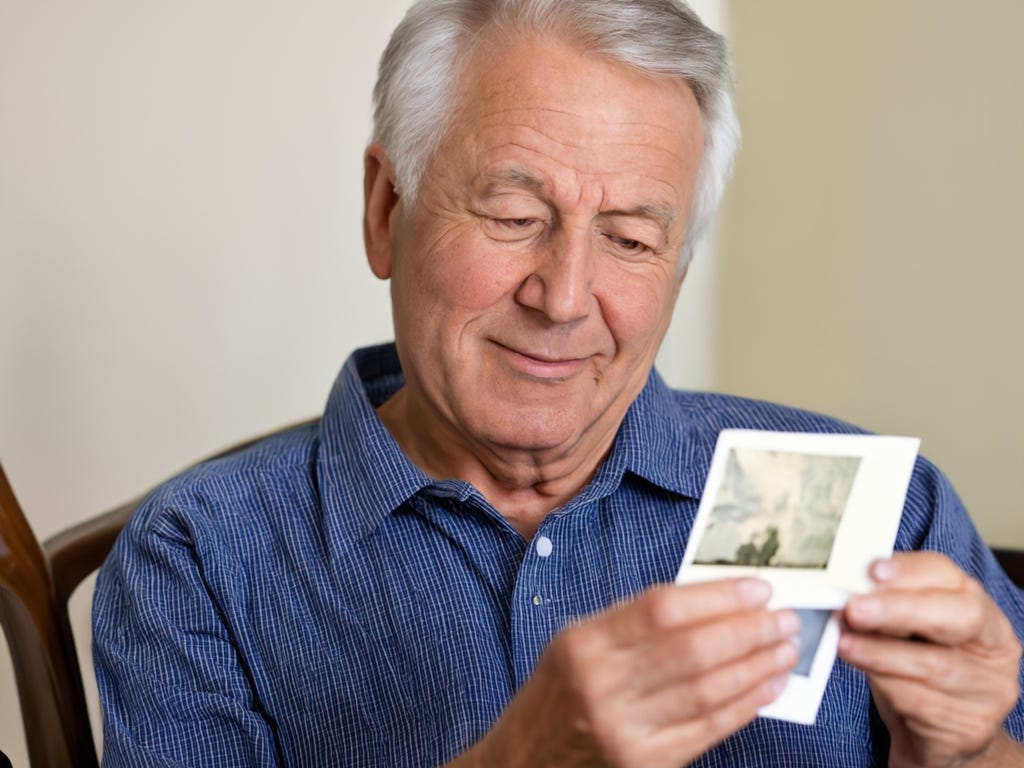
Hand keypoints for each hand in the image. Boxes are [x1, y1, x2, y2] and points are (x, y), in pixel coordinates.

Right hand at [454, 579, 799, 767]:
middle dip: (749, 631)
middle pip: (692, 650)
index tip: (758, 587)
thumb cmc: (558, 692)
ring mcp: (622, 730)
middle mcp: (600, 685)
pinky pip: (708, 729)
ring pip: (708, 691)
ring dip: (756, 667)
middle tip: (785, 617)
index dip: (717, 596)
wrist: (525, 763)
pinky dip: (745, 705)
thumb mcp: (578, 642)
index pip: (661, 609)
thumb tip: (712, 599)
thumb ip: (633, 621)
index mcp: (583, 643)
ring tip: (785, 648)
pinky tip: (768, 686)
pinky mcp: (644, 764)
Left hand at [839, 552, 1023, 767]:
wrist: (931, 735)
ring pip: (935, 663)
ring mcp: (990, 689)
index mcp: (977, 609)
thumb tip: (847, 587)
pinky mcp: (972, 726)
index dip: (910, 571)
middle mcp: (994, 646)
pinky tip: (867, 676)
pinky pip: (923, 702)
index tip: (871, 571)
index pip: (948, 575)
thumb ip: (884, 605)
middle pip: (958, 615)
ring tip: (845, 644)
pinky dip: (886, 685)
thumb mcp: (901, 631)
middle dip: (901, 609)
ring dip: (880, 652)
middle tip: (854, 609)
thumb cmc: (913, 671)